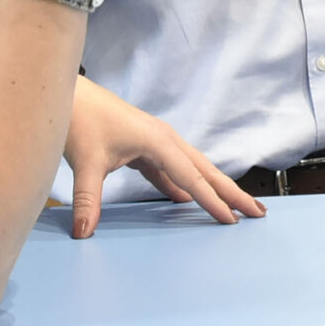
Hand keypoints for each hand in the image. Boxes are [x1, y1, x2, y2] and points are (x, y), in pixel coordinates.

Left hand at [66, 78, 266, 238]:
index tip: (232, 220)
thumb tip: (84, 233)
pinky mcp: (144, 146)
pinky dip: (183, 185)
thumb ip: (87, 200)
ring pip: (192, 168)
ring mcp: (156, 141)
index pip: (192, 178)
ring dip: (212, 187)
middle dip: (232, 192)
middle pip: (205, 170)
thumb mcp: (84, 163)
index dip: (213, 201)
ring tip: (233, 205)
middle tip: (257, 212)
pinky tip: (186, 200)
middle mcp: (164, 139)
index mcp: (158, 141)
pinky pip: (171, 169)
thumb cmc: (79, 119)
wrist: (67, 93)